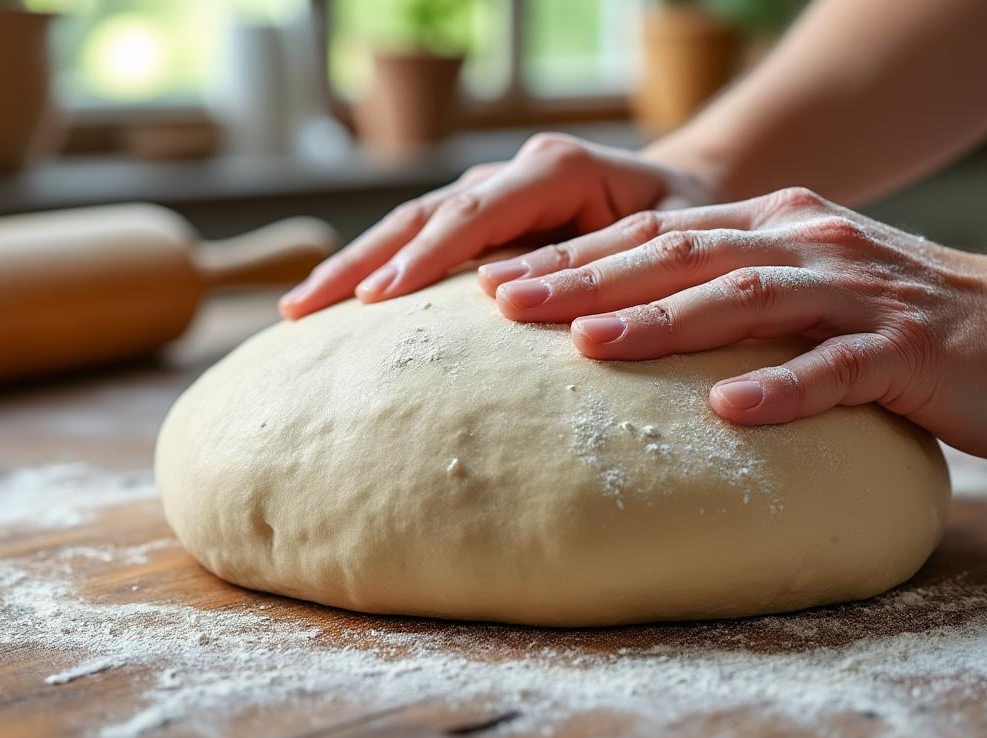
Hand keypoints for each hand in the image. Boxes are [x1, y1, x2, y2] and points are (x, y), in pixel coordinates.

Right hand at [278, 133, 716, 319]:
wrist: (683, 206)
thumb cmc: (688, 230)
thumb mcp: (674, 241)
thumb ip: (628, 265)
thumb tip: (570, 319)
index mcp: (558, 170)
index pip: (480, 210)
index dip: (431, 253)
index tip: (385, 297)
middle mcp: (512, 176)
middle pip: (424, 215)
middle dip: (364, 262)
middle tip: (308, 310)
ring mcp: (488, 197)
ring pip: (407, 227)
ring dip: (352, 267)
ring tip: (297, 311)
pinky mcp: (477, 224)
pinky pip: (416, 243)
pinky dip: (373, 271)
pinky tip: (330, 306)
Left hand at [481, 186, 986, 462]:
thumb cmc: (900, 324)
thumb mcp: (804, 290)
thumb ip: (728, 295)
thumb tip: (618, 326)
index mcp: (774, 228)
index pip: (655, 236)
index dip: (574, 257)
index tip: (496, 283)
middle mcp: (807, 244)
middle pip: (679, 255)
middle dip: (586, 279)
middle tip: (504, 303)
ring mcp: (859, 293)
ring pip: (745, 299)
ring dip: (661, 320)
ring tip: (587, 346)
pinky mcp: (909, 351)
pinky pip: (838, 368)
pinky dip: (784, 386)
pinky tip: (730, 410)